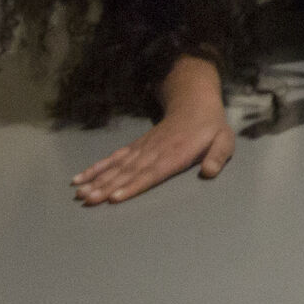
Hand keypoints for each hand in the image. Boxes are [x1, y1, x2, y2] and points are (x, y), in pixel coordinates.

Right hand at [71, 99, 233, 205]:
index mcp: (176, 153)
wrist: (194, 103)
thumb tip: (208, 173)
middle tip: (87, 200)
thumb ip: (217, 156)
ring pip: (117, 166)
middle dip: (106, 187)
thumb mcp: (224, 140)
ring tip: (80, 193)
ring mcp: (142, 148)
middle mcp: (154, 151)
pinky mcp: (135, 147)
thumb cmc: (210, 128)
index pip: (152, 173)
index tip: (114, 197)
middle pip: (128, 172)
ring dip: (97, 180)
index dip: (133, 185)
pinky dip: (96, 168)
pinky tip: (80, 178)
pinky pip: (113, 158)